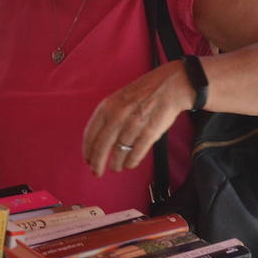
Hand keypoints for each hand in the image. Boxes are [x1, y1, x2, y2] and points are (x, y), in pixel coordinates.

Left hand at [83, 61, 194, 177]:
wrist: (170, 86)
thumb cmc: (144, 92)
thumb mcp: (118, 98)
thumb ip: (106, 116)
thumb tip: (96, 139)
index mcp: (107, 107)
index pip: (90, 134)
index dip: (88, 150)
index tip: (88, 159)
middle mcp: (118, 116)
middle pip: (101, 147)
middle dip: (97, 163)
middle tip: (96, 172)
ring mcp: (134, 125)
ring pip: (119, 152)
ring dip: (116, 164)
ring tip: (115, 167)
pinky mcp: (150, 133)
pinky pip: (136, 153)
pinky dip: (131, 162)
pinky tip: (128, 164)